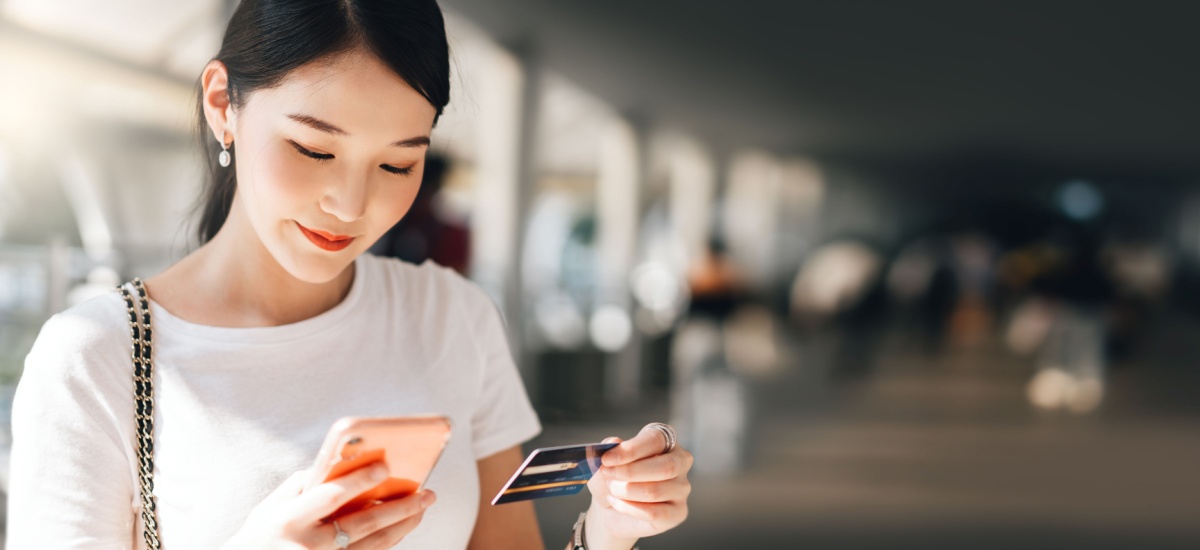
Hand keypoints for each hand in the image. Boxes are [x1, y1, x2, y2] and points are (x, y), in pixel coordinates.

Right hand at [222, 463, 436, 549]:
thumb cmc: (260, 535)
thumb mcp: (270, 507)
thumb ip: (302, 484)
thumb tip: (342, 462)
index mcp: (289, 520)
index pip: (331, 497)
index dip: (359, 480)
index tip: (387, 465)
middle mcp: (308, 545)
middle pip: (364, 524)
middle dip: (400, 507)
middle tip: (428, 492)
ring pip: (373, 545)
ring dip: (403, 526)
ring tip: (422, 508)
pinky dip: (387, 541)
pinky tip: (402, 526)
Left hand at [584, 424, 692, 548]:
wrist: (611, 509)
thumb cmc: (613, 478)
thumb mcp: (606, 460)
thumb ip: (609, 447)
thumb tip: (614, 442)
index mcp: (665, 440)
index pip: (656, 440)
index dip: (631, 449)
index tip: (607, 458)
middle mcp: (680, 462)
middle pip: (666, 467)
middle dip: (630, 472)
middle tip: (607, 473)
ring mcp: (682, 488)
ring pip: (655, 491)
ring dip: (625, 491)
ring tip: (611, 489)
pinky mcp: (678, 512)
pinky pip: (653, 513)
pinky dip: (628, 508)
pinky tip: (615, 502)